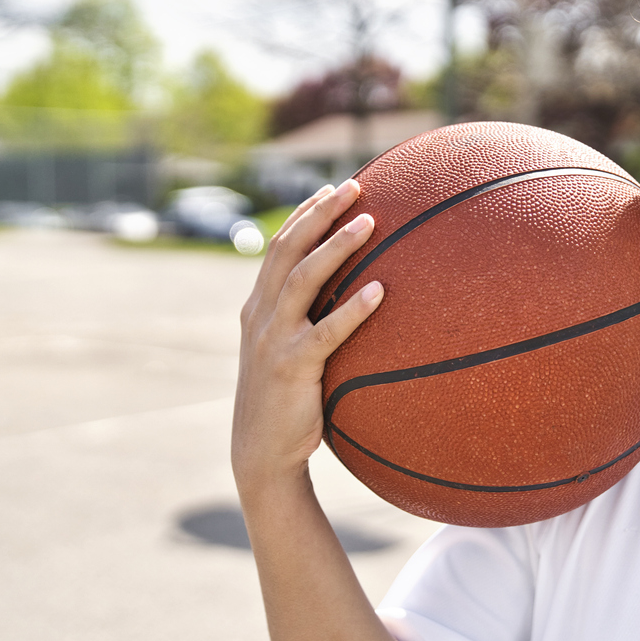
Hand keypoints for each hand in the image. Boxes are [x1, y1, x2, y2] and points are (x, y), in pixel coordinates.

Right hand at [232, 180, 383, 487]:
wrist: (261, 453)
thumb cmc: (287, 400)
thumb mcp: (291, 351)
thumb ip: (311, 322)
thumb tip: (359, 294)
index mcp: (259, 308)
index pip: (280, 247)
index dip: (305, 214)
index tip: (332, 188)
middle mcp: (260, 316)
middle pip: (288, 250)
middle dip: (320, 214)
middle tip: (354, 187)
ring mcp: (272, 340)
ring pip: (302, 280)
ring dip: (336, 248)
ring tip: (370, 223)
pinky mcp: (290, 368)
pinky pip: (326, 333)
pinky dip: (352, 309)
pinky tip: (380, 291)